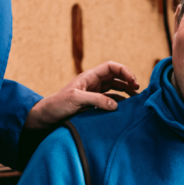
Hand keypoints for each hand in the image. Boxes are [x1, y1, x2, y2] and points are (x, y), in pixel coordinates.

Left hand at [24, 61, 139, 128]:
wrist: (45, 118)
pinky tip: (124, 110)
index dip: (124, 71)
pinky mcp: (93, 106)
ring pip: (114, 89)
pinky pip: (110, 101)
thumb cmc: (57, 105)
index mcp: (89, 77)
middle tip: (138, 91)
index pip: (111, 67)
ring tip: (135, 100)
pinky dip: (119, 103)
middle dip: (128, 81)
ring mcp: (93, 94)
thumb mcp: (76, 100)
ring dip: (125, 92)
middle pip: (116, 77)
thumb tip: (116, 105)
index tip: (134, 82)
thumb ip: (96, 100)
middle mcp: (93, 84)